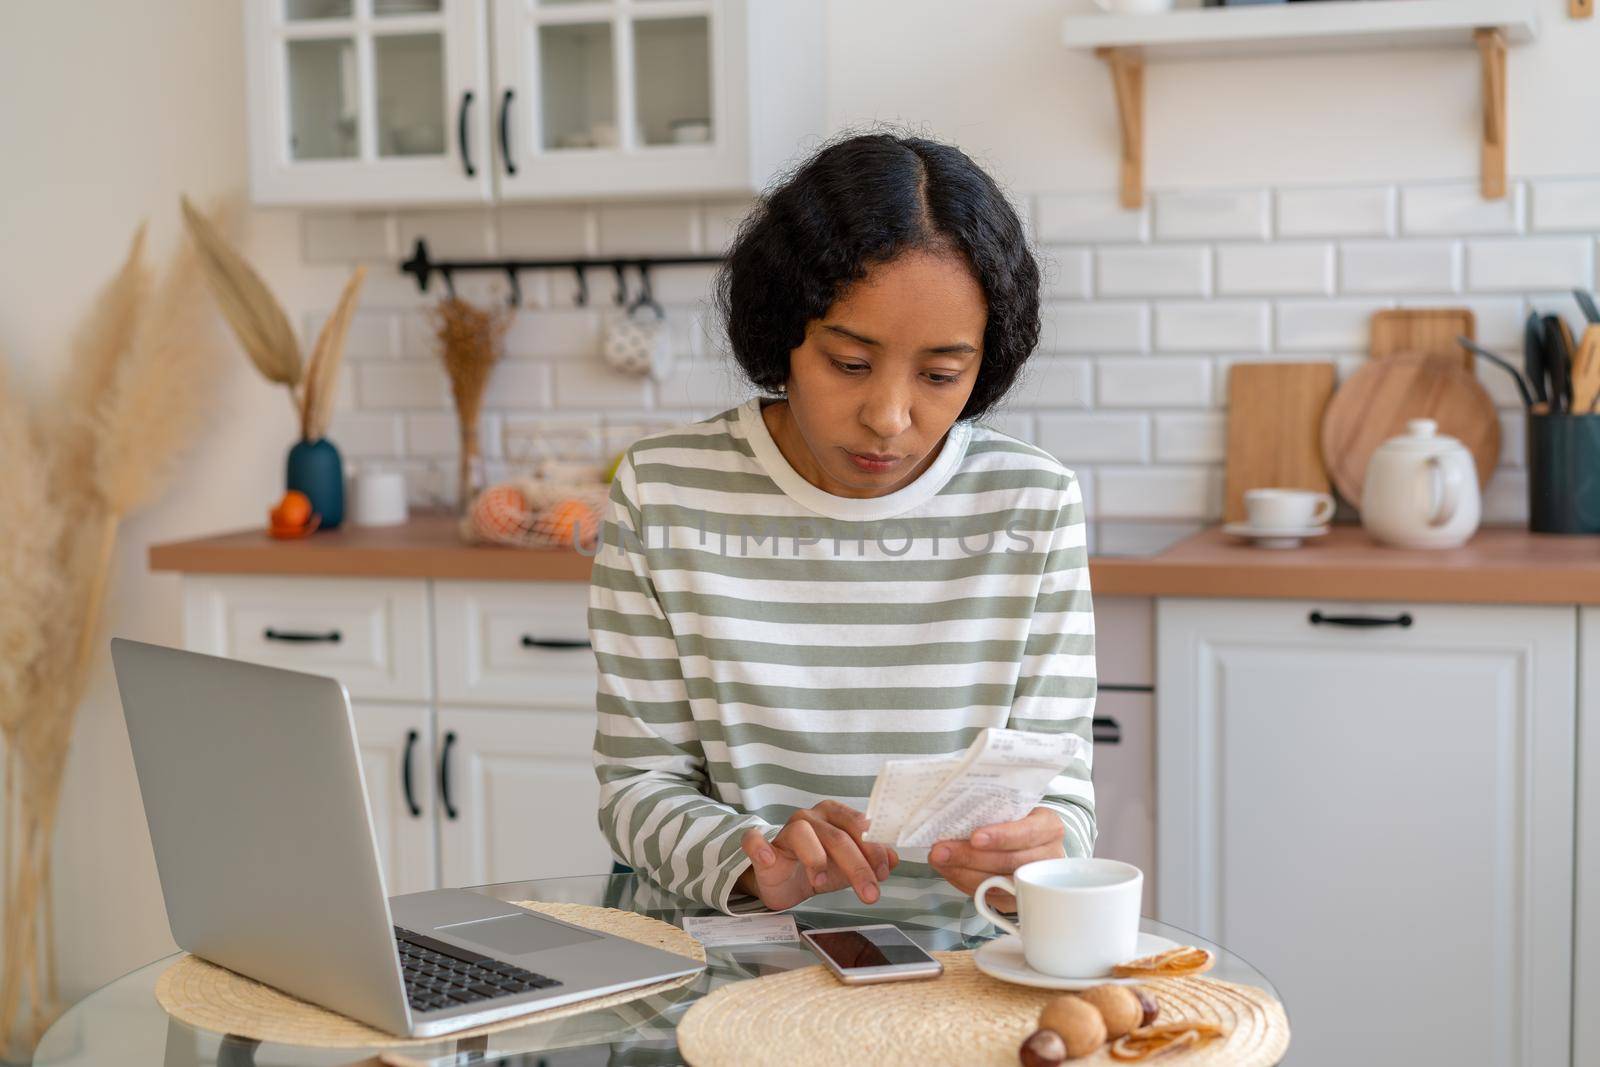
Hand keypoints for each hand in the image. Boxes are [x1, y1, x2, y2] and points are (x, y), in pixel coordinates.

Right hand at [736, 801, 899, 910]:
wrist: (782, 881)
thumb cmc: (819, 866)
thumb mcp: (848, 866)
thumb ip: (871, 860)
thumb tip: (895, 857)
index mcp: (834, 816)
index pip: (857, 825)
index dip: (872, 847)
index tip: (884, 872)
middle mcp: (810, 818)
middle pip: (836, 836)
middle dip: (857, 866)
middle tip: (870, 893)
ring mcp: (783, 831)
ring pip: (801, 834)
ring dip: (815, 859)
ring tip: (822, 884)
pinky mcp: (760, 848)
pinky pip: (754, 840)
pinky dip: (760, 847)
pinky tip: (769, 859)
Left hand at [928, 806, 1065, 911]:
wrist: (1029, 842)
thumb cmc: (1017, 821)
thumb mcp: (1014, 809)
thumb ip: (993, 811)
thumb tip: (952, 814)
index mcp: (1049, 827)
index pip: (1027, 833)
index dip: (1001, 837)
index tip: (975, 838)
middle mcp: (1049, 856)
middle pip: (1009, 862)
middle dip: (970, 857)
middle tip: (941, 850)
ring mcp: (1037, 881)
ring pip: (998, 882)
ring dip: (963, 873)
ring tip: (940, 861)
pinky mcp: (1022, 899)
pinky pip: (992, 897)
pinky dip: (966, 884)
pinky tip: (951, 871)